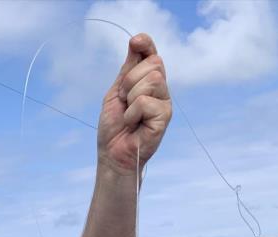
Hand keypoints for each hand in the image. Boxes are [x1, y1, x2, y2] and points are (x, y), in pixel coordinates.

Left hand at [98, 33, 171, 175]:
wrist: (113, 154)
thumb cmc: (114, 127)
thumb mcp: (115, 93)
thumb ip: (127, 69)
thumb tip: (135, 41)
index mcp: (147, 81)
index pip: (152, 54)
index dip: (146, 44)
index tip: (135, 42)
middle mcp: (160, 89)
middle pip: (154, 63)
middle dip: (130, 80)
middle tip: (124, 101)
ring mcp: (164, 102)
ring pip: (153, 79)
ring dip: (132, 97)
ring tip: (129, 114)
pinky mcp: (165, 117)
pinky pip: (146, 101)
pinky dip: (133, 113)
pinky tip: (134, 125)